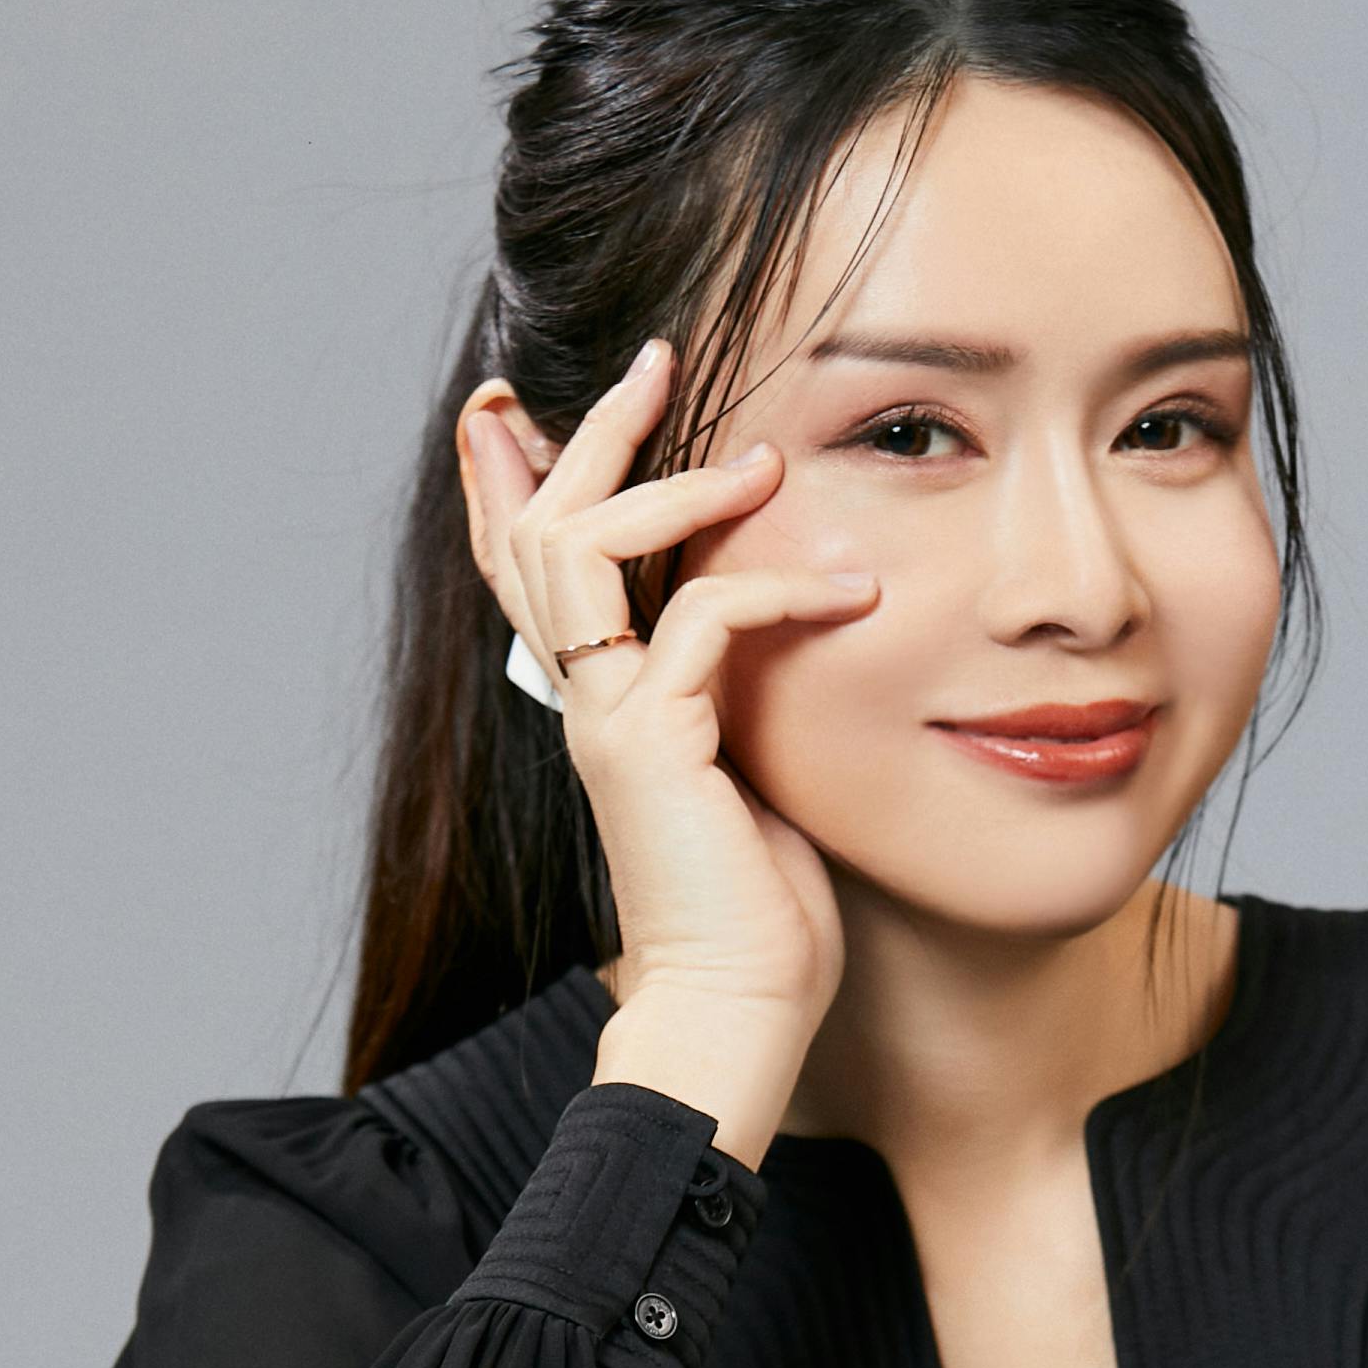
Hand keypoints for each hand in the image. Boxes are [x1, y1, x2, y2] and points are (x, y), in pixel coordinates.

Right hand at [459, 338, 874, 1160]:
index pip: (526, 565)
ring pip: (585, 548)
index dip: (512, 477)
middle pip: (536, 529)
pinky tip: (855, 593)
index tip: (519, 399)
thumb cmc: (758, 908)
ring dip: (670, 481)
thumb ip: (739, 692)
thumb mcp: (749, 768)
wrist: (737, 1009)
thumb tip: (787, 621)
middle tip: (650, 358)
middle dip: (586, 432)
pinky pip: (706, 619)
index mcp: (598, 702)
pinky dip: (782, 589)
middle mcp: (583, 701)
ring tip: (759, 454)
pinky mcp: (654, 744)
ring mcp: (607, 720)